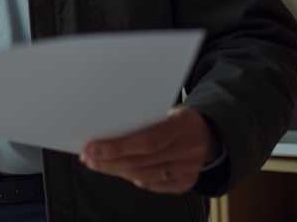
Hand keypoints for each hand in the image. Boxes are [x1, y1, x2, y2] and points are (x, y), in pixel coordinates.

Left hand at [79, 106, 217, 193]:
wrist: (208, 134)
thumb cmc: (176, 119)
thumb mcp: (165, 111)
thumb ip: (142, 121)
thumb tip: (104, 133)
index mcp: (183, 124)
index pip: (146, 141)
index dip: (117, 147)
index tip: (91, 147)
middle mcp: (189, 148)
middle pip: (141, 162)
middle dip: (109, 161)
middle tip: (88, 158)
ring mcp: (190, 168)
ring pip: (144, 176)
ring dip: (117, 171)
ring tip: (98, 164)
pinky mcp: (187, 183)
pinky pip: (153, 185)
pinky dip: (134, 178)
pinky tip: (121, 170)